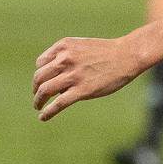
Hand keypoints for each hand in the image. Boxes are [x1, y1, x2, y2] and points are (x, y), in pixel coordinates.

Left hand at [32, 36, 147, 120]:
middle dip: (36, 89)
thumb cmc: (106, 52)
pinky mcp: (81, 90)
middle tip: (38, 97)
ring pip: (45, 90)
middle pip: (39, 77)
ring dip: (38, 101)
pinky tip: (43, 117)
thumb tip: (55, 78)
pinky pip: (58, 103)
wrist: (127, 55)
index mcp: (63, 47)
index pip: (40, 63)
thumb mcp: (81, 47)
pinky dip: (48, 111)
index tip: (42, 83)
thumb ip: (66, 58)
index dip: (40, 75)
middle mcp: (65, 59)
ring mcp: (73, 75)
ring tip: (38, 107)